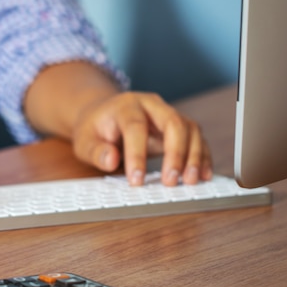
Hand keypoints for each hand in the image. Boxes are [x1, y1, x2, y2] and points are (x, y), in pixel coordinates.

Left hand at [70, 91, 212, 185]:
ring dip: (194, 156)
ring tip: (191, 181)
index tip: (136, 181)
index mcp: (126, 106)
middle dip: (175, 153)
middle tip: (170, 182)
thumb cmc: (95, 130)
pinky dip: (202, 157)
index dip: (137, 154)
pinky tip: (202, 175)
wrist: (104, 115)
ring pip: (190, 129)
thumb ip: (95, 151)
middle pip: (172, 122)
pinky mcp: (180, 127)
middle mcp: (151, 105)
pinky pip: (197, 139)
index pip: (135, 127)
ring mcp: (168, 113)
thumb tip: (111, 160)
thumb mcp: (84, 141)